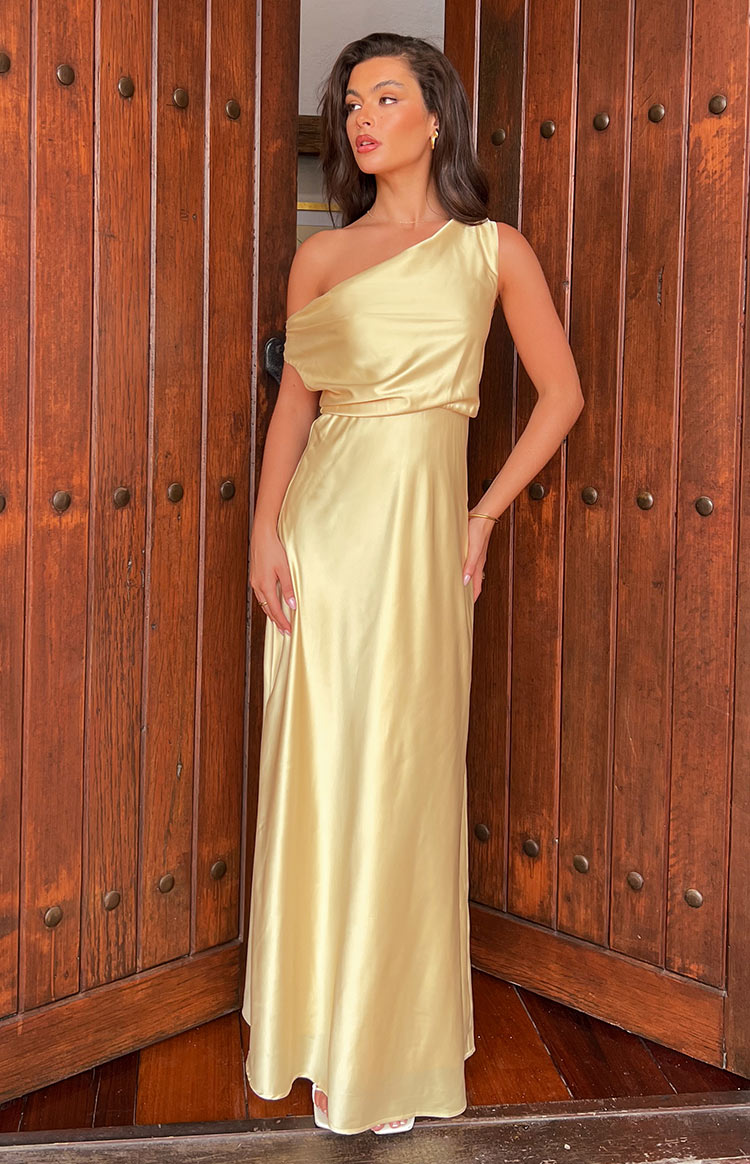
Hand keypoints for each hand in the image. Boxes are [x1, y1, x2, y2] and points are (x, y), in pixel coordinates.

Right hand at [250, 521, 296, 635]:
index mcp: (265, 585)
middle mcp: (257, 585)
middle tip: (284, 631)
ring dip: (271, 613)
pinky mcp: (256, 576)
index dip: (282, 621)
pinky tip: (272, 603)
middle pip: (267, 609)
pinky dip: (267, 603)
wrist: (263, 534)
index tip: (288, 631)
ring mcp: (255, 580)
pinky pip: (261, 595)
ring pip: (263, 602)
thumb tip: (291, 605)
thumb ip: (288, 588)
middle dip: (276, 621)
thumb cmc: (274, 549)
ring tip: (279, 621)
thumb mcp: (285, 569)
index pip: (274, 610)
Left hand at [462, 514, 493, 602]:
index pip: (476, 588)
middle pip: (473, 583)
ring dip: (464, 582)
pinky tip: (455, 569)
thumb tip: (465, 582)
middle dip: (467, 594)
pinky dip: (462, 571)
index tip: (465, 610)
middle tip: (457, 602)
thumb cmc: (478, 531)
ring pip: (469, 574)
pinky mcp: (470, 550)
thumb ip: (470, 565)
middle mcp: (477, 563)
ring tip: (454, 589)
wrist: (482, 515)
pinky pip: (466, 565)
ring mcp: (474, 557)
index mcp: (478, 566)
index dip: (472, 599)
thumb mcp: (473, 550)